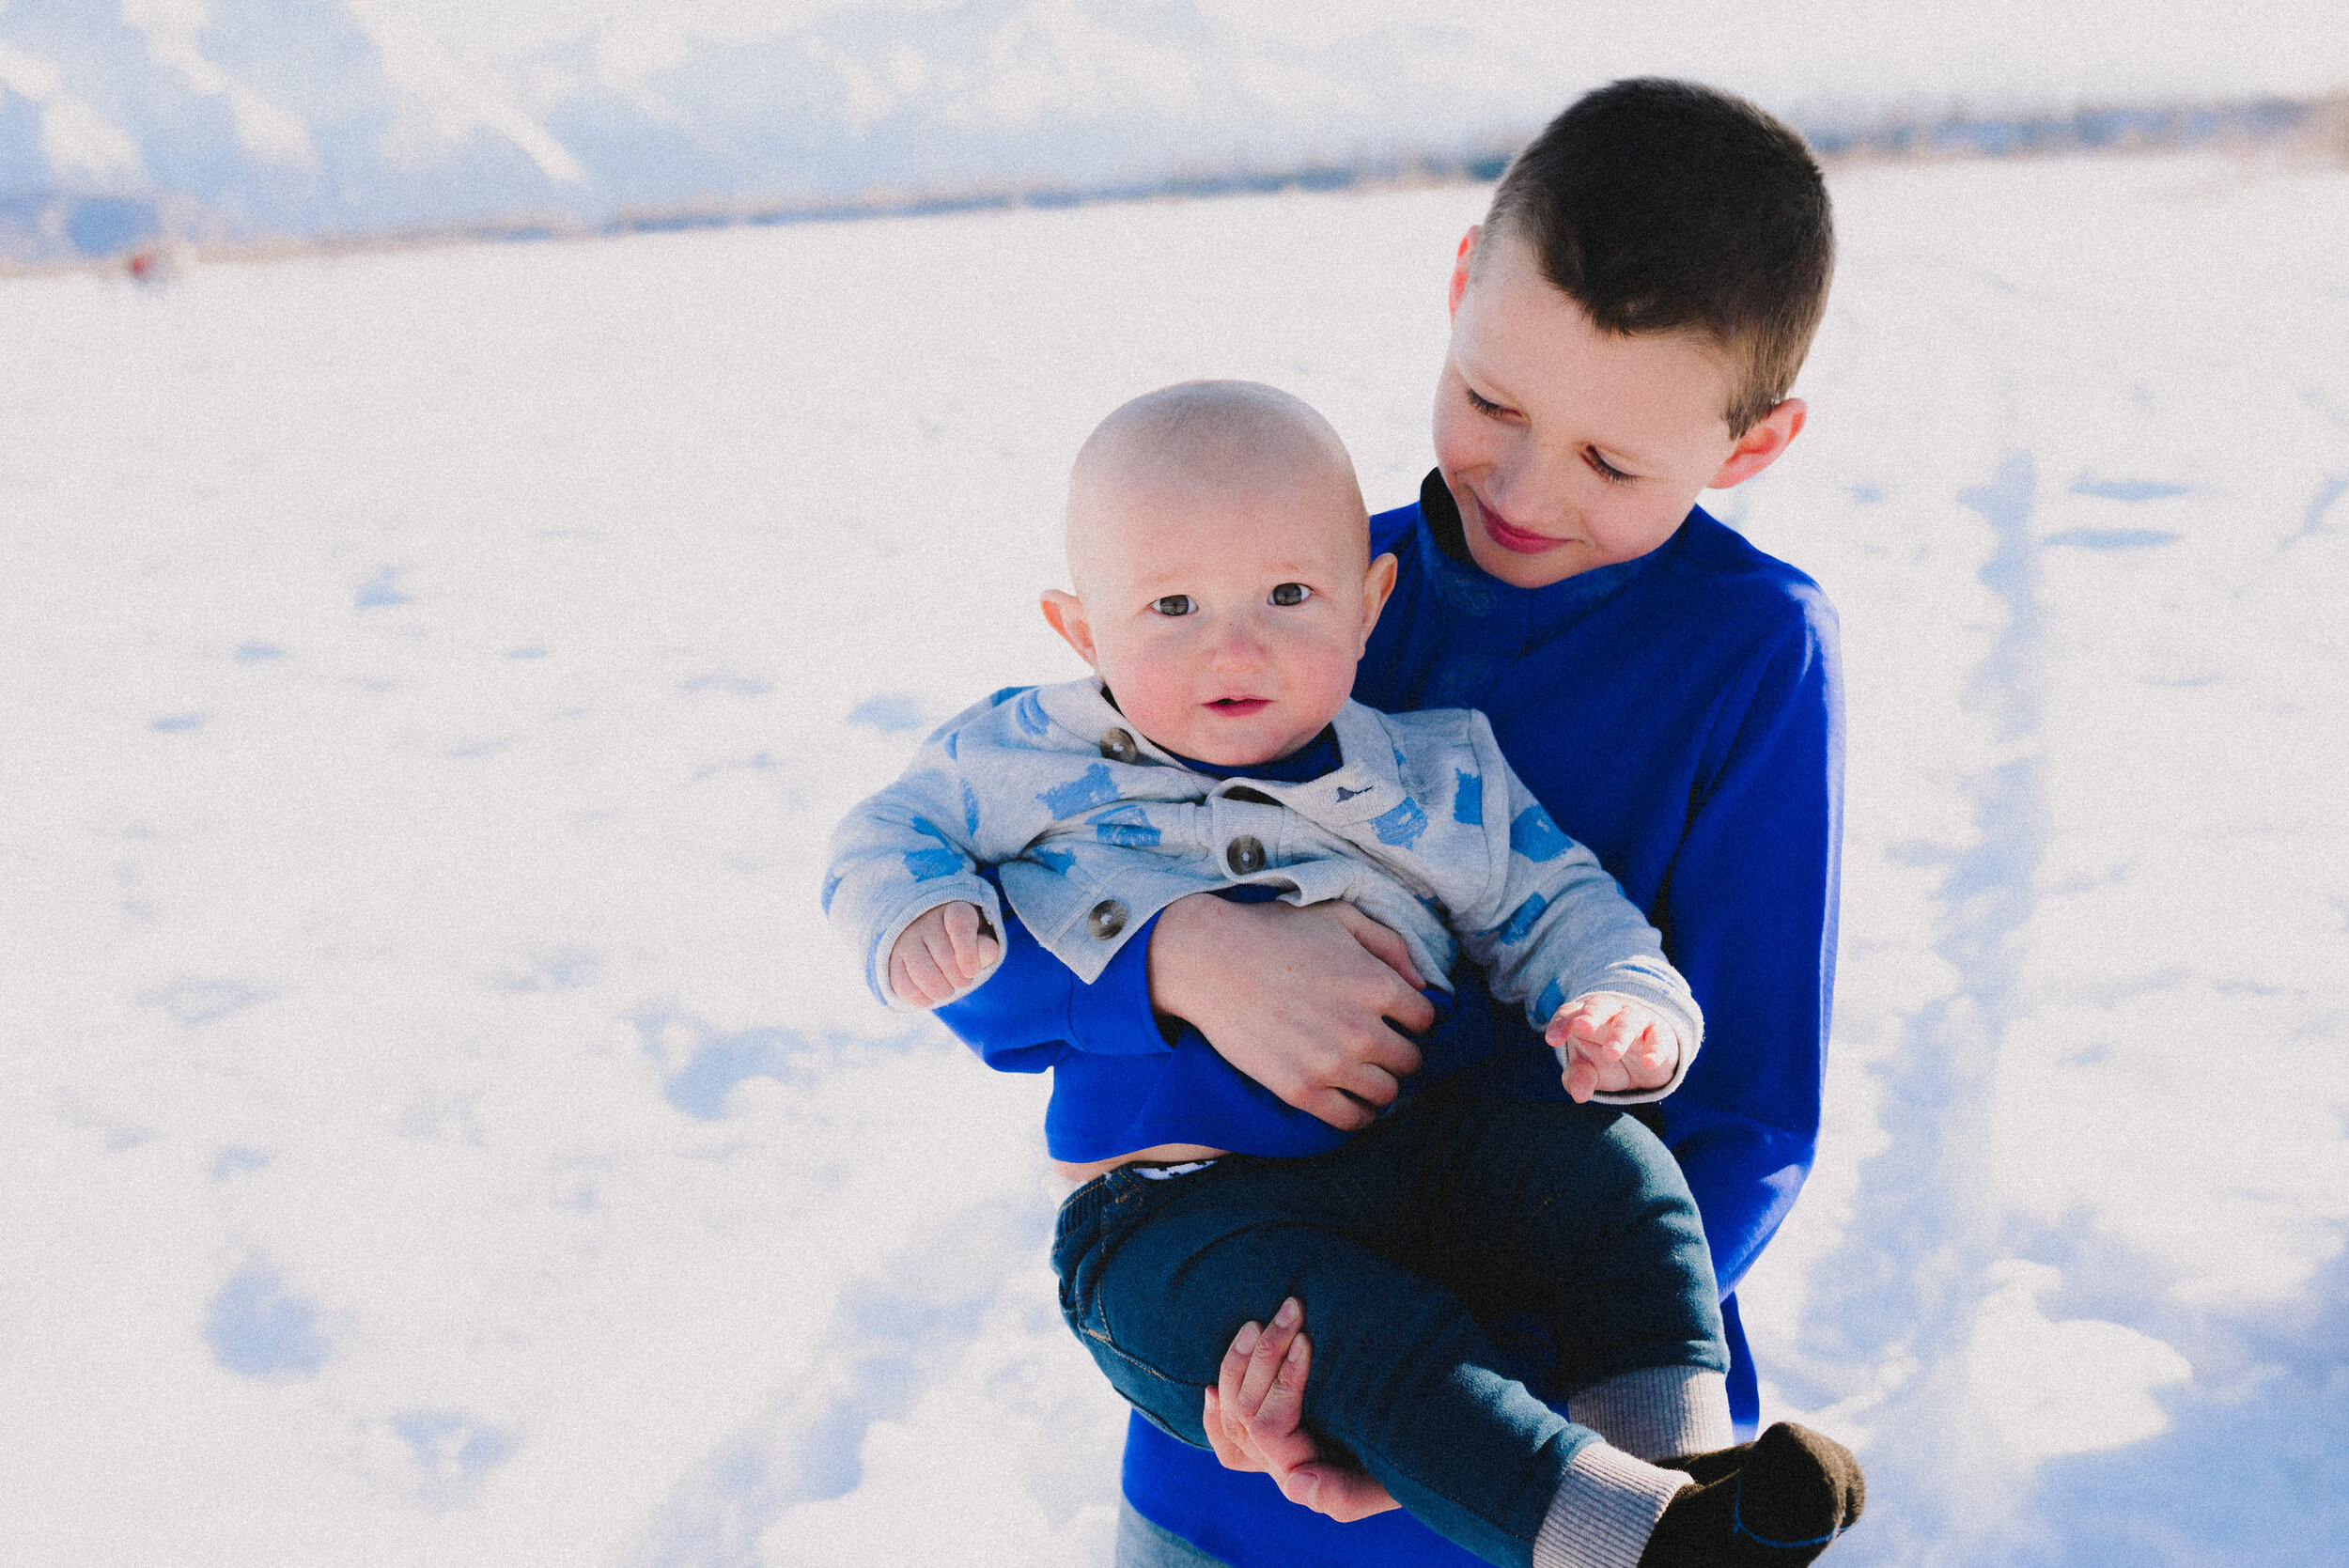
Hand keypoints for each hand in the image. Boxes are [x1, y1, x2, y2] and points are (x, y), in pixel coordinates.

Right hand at [887, 902, 999, 1006]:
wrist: (927, 942)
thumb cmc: (960, 942)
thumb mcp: (977, 940)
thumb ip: (984, 947)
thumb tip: (990, 952)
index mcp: (952, 909)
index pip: (960, 923)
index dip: (968, 950)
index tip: (972, 972)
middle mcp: (925, 920)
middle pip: (945, 956)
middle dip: (959, 978)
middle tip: (964, 981)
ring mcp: (905, 940)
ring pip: (923, 973)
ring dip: (941, 990)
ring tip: (948, 990)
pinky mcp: (891, 960)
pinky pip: (904, 985)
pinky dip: (921, 998)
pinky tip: (930, 996)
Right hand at [1148, 896, 1435, 1131]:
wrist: (1209, 960)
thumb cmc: (1274, 932)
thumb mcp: (1339, 917)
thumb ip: (1389, 944)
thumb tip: (1421, 984)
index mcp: (1378, 984)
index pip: (1424, 1019)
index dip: (1410, 1018)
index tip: (1393, 1020)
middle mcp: (1363, 1028)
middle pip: (1410, 1061)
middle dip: (1398, 1053)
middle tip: (1378, 1049)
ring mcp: (1332, 1064)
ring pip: (1387, 1094)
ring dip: (1380, 1085)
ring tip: (1364, 1075)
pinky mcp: (1301, 1091)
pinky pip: (1351, 1120)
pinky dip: (1357, 1114)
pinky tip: (1348, 1100)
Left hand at [1201, 1298, 1397, 1521]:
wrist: (1434, 1447)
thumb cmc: (1414, 1461)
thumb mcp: (1390, 1481)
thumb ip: (1345, 1494)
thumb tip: (1295, 1481)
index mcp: (1305, 1476)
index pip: (1270, 1429)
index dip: (1284, 1381)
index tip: (1308, 1341)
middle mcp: (1281, 1467)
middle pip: (1245, 1413)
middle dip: (1266, 1356)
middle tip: (1291, 1310)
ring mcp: (1271, 1454)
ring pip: (1232, 1412)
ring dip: (1242, 1362)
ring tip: (1258, 1322)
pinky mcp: (1269, 1437)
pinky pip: (1225, 1433)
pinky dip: (1216, 1408)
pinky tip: (1213, 1387)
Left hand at [1544, 992, 1677, 1102]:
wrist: (1646, 1057)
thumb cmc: (1606, 1057)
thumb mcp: (1590, 1068)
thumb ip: (1579, 1077)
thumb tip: (1579, 1095)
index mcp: (1586, 1016)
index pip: (1569, 1013)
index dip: (1560, 1024)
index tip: (1552, 1040)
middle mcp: (1611, 1012)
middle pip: (1599, 1006)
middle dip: (1591, 1015)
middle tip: (1582, 1026)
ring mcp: (1637, 1019)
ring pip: (1629, 1020)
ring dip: (1620, 1035)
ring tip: (1612, 1053)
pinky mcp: (1660, 1033)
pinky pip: (1659, 1038)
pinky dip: (1655, 1049)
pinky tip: (1648, 1062)